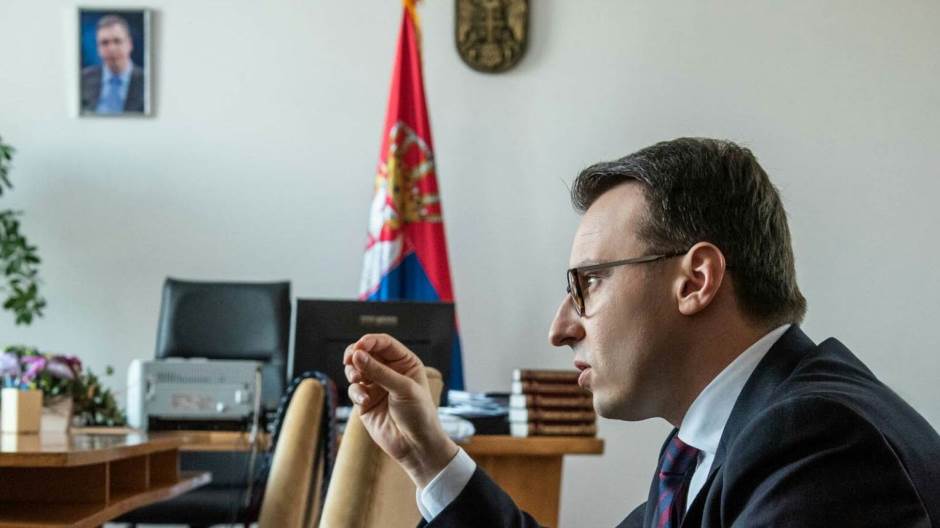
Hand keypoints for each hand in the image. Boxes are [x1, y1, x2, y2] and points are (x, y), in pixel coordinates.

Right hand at [344, 333, 457, 487]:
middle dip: (355, 354)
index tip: (359, 347)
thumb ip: (379, 371)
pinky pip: (354, 390)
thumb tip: (357, 355)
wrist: (416, 445)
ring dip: (353, 372)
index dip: (369, 342)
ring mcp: (376, 386)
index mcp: (404, 363)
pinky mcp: (365, 402)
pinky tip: (364, 402)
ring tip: (357, 379)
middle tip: (349, 359)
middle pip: (366, 353)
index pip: (383, 343)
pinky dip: (356, 393)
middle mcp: (389, 372)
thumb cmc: (419, 414)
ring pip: (356, 369)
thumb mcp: (403, 388)